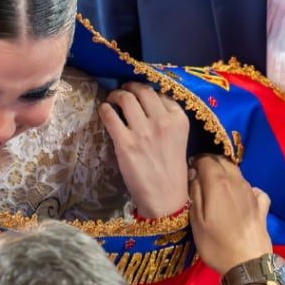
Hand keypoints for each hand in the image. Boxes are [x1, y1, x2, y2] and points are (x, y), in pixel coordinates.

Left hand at [100, 82, 189, 217]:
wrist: (165, 197)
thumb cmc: (171, 169)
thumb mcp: (179, 138)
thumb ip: (167, 119)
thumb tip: (146, 102)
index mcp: (179, 119)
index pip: (161, 94)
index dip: (147, 90)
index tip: (139, 92)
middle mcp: (162, 121)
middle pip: (142, 90)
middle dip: (130, 86)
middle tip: (123, 90)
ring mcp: (143, 131)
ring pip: (125, 98)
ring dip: (116, 94)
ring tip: (113, 99)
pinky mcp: (125, 143)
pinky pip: (110, 115)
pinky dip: (105, 109)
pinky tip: (104, 111)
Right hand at [189, 155, 271, 274]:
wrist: (248, 264)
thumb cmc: (216, 244)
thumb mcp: (196, 221)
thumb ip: (194, 193)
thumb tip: (193, 174)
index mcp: (218, 183)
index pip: (206, 159)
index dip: (196, 161)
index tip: (189, 170)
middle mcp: (237, 182)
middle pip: (223, 162)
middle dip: (211, 163)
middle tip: (200, 176)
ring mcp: (252, 193)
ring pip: (238, 173)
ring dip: (226, 174)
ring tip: (216, 188)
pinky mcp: (262, 206)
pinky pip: (254, 189)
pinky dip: (245, 189)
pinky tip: (241, 198)